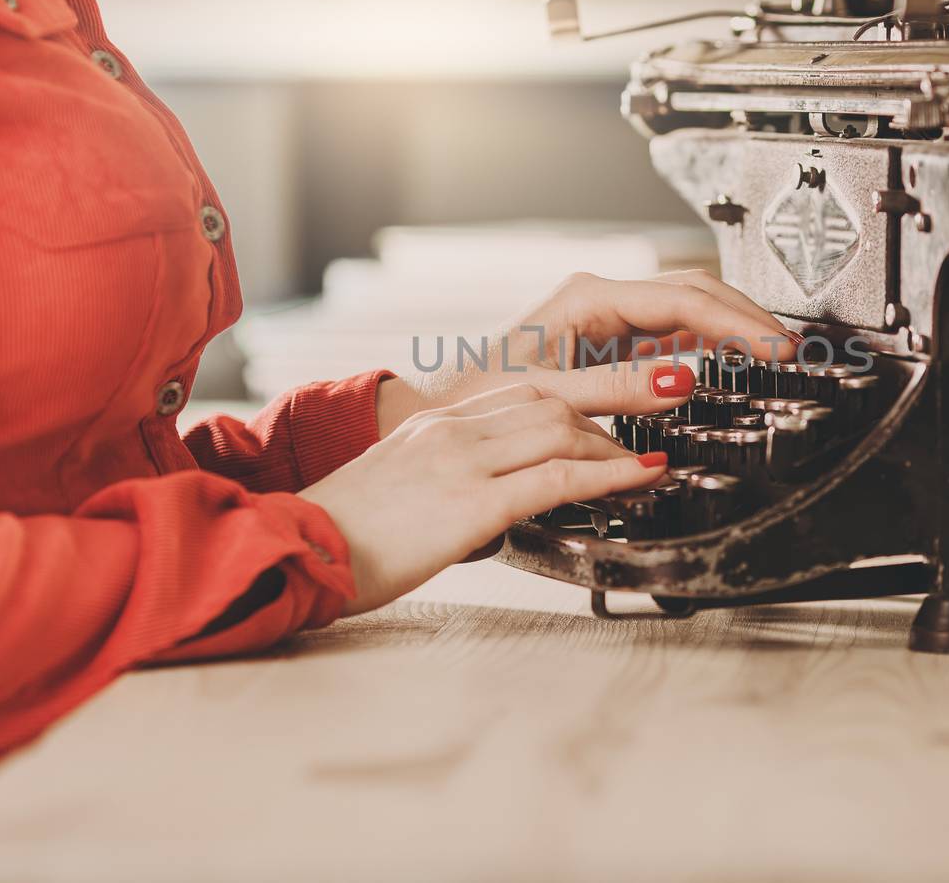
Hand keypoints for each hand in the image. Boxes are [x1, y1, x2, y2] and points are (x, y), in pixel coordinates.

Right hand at [301, 384, 668, 614]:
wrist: (293, 553)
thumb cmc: (337, 539)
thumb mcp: (394, 491)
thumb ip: (440, 483)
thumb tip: (482, 507)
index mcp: (431, 425)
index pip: (521, 395)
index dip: (576, 405)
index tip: (609, 421)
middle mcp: (449, 429)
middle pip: (550, 401)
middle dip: (608, 414)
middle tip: (648, 429)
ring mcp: (461, 460)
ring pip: (561, 429)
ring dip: (617, 442)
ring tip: (654, 454)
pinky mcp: (471, 501)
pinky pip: (557, 478)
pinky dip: (610, 475)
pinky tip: (642, 477)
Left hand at [376, 269, 799, 434]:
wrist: (449, 415)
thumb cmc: (484, 399)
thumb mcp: (552, 394)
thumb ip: (617, 390)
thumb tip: (680, 380)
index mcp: (590, 297)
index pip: (684, 297)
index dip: (736, 321)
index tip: (773, 346)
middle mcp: (603, 299)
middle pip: (696, 295)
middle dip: (748, 319)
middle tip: (791, 350)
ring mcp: (610, 319)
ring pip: (690, 312)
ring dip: (735, 329)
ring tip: (776, 354)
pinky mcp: (613, 342)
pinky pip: (675, 335)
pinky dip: (711, 346)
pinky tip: (735, 361)